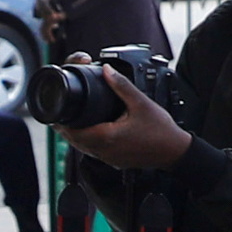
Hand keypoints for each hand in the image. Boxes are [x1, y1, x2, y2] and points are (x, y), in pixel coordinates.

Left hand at [63, 70, 191, 172]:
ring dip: (76, 136)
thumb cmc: (161, 131)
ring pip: (84, 148)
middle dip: (66, 129)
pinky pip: (94, 152)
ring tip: (72, 122)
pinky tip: (92, 132)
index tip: (56, 114)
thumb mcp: (141, 103)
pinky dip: (88, 142)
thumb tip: (106, 70)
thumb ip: (121, 85)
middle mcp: (104, 151)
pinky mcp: (114, 161)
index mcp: (107, 137)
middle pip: (75, 142)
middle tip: (60, 115)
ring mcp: (109, 158)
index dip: (62, 124)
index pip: (74, 132)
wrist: (175, 152)